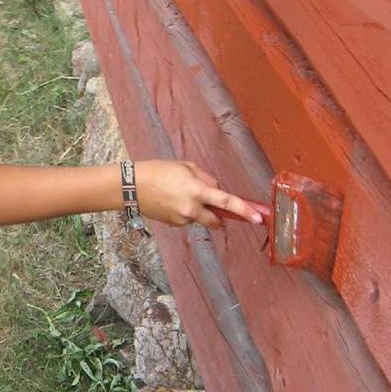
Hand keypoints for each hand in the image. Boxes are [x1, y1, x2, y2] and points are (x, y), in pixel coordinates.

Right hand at [134, 160, 265, 228]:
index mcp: (197, 191)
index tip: (259, 218)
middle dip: (222, 216)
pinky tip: (172, 201)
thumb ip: (206, 179)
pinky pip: (188, 219)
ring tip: (180, 194)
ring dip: (200, 210)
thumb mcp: (186, 167)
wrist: (132, 186)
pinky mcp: (174, 224)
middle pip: (218, 220)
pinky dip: (187, 212)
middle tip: (217, 207)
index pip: (227, 203)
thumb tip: (217, 189)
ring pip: (201, 218)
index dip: (245, 211)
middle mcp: (192, 209)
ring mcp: (182, 219)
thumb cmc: (158, 171)